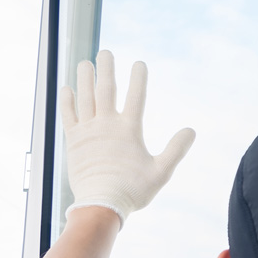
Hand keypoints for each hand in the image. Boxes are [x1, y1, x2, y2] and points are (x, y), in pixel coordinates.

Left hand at [60, 50, 194, 227]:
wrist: (101, 205)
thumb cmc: (133, 190)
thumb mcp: (162, 172)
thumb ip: (176, 149)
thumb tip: (191, 131)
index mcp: (129, 130)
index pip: (136, 96)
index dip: (138, 78)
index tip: (139, 63)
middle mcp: (107, 125)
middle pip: (106, 89)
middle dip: (106, 69)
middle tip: (105, 52)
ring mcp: (88, 131)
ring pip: (85, 98)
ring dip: (85, 79)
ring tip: (84, 63)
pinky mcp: (73, 141)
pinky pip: (68, 116)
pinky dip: (67, 101)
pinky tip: (67, 89)